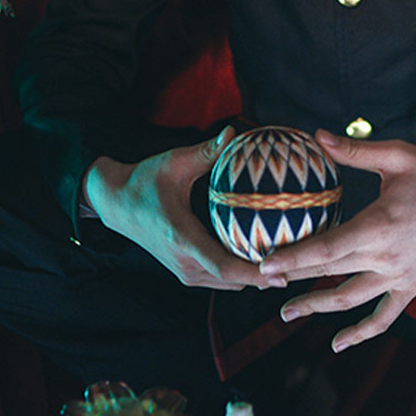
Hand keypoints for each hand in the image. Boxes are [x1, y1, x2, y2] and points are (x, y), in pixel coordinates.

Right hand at [85, 126, 278, 290]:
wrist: (114, 203)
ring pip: (228, 282)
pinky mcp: (185, 270)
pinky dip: (242, 271)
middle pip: (233, 280)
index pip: (224, 266)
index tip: (284, 270)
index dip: (256, 272)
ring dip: (256, 276)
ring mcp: (184, 271)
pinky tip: (264, 254)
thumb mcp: (174, 162)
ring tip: (290, 262)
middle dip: (267, 275)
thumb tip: (234, 133)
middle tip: (301, 264)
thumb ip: (206, 152)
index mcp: (182, 239)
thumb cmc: (144, 180)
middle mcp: (184, 263)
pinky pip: (220, 277)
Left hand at [258, 129, 415, 350]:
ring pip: (349, 300)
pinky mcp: (412, 287)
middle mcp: (385, 258)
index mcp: (377, 226)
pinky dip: (361, 333)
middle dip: (292, 279)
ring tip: (287, 313)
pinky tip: (338, 342)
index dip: (291, 258)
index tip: (263, 264)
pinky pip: (383, 316)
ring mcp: (399, 277)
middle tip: (260, 282)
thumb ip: (354, 151)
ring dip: (316, 308)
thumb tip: (317, 136)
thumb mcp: (397, 156)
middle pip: (328, 274)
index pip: (325, 249)